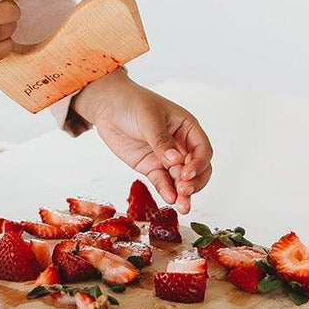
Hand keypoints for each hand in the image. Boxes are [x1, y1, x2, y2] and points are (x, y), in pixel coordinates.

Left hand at [72, 71, 212, 213]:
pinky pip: (163, 182)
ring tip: (182, 206)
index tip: (187, 173)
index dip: (199, 164)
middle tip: (184, 190)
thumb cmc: (132, 102)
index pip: (202, 150)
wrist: (106, 106)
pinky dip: (167, 191)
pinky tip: (170, 199)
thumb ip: (161, 140)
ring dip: (184, 193)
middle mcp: (180, 145)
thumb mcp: (148, 118)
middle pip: (197, 169)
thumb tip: (176, 160)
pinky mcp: (151, 167)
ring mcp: (166, 158)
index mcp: (187, 128)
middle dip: (194, 182)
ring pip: (181, 180)